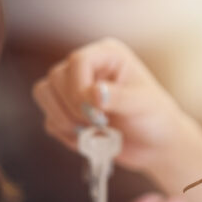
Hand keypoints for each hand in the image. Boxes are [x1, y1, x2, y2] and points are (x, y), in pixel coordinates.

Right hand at [33, 38, 201, 201]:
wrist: (156, 146)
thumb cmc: (156, 118)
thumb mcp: (143, 105)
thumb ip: (119, 97)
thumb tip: (94, 93)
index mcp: (106, 55)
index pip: (78, 61)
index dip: (80, 88)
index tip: (99, 113)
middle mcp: (87, 68)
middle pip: (55, 77)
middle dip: (73, 106)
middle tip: (101, 124)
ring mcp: (73, 90)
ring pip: (44, 94)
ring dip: (63, 118)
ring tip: (92, 132)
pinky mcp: (67, 113)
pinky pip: (50, 121)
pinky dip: (66, 134)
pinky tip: (89, 140)